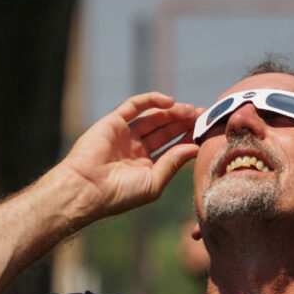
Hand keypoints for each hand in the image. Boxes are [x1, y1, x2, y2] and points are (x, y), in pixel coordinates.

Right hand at [58, 92, 199, 218]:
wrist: (87, 188)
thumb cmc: (120, 193)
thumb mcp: (154, 182)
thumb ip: (173, 163)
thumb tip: (195, 148)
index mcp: (146, 165)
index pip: (172, 147)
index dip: (188, 138)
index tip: (205, 131)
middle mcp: (136, 148)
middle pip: (165, 130)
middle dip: (184, 122)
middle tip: (203, 115)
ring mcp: (124, 134)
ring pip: (154, 117)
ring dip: (173, 112)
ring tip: (191, 111)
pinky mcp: (113, 121)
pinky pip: (135, 105)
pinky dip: (152, 100)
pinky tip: (170, 102)